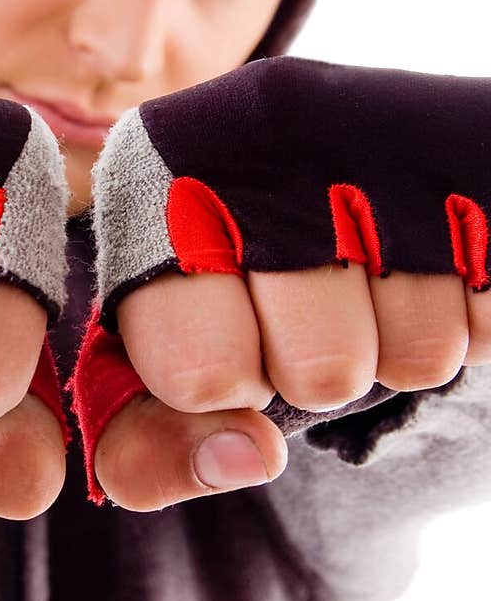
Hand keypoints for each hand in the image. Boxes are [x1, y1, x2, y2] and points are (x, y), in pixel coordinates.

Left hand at [71, 56, 490, 509]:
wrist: (333, 149)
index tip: (221, 336)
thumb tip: (245, 460)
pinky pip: (484, 320)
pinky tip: (424, 259)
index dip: (221, 383)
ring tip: (364, 273)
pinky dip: (464, 313)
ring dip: (395, 342)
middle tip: (302, 308)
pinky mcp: (467, 162)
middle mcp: (264, 139)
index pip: (197, 372)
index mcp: (157, 173)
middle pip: (320, 372)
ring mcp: (376, 144)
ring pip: (415, 353)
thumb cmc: (219, 269)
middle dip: (312, 370)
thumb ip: (143, 446)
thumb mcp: (148, 344)